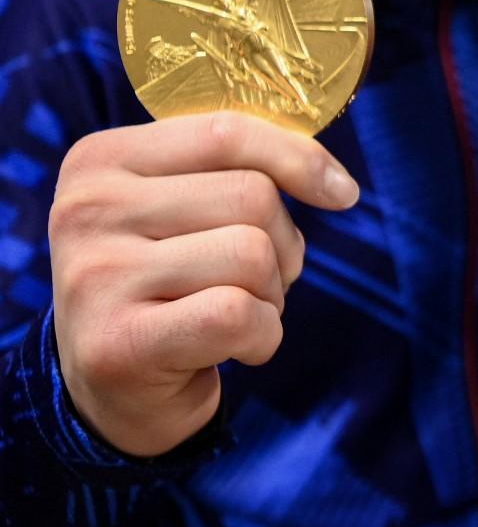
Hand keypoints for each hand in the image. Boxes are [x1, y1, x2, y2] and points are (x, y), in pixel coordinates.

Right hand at [49, 112, 357, 456]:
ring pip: (253, 255)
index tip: (343, 193)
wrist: (122, 393)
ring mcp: (96, 276)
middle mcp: (86, 209)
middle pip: (252, 197)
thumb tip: (339, 186)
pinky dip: (263, 337)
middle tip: (252, 283)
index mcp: (103, 159)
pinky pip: (239, 315)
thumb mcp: (191, 210)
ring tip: (235, 314)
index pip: (227, 133)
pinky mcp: (118, 343)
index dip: (301, 159)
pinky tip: (235, 349)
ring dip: (271, 296)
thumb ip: (244, 171)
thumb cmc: (174, 287)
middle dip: (283, 246)